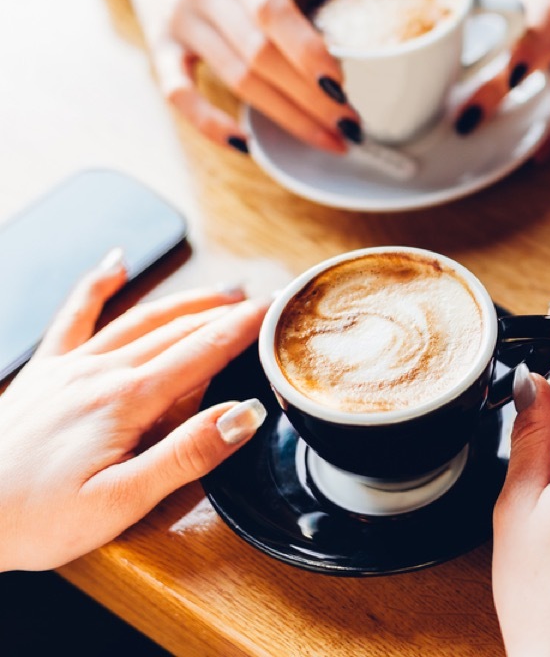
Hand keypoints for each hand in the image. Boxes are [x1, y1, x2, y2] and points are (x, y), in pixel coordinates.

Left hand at [0, 250, 268, 570]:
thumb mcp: (121, 502)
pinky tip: (116, 263)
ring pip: (141, 318)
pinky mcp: (43, 374)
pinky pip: (75, 315)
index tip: (281, 309)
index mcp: (127, 401)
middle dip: (228, 312)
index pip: (205, 350)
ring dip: (187, 301)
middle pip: (180, 329)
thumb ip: (186, 455)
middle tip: (267, 302)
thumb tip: (243, 416)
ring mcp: (70, 367)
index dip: (248, 327)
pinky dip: (99, 284)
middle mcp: (101, 372)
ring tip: (224, 292)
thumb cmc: (33, 520)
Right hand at [103, 0, 357, 153]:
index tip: (343, 84)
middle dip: (310, 99)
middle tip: (352, 125)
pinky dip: (208, 123)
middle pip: (258, 56)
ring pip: (233, 79)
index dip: (307, 52)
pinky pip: (177, 92)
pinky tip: (246, 145)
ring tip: (328, 139)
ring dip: (284, 117)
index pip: (271, 11)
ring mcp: (178, 18)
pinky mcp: (159, 42)